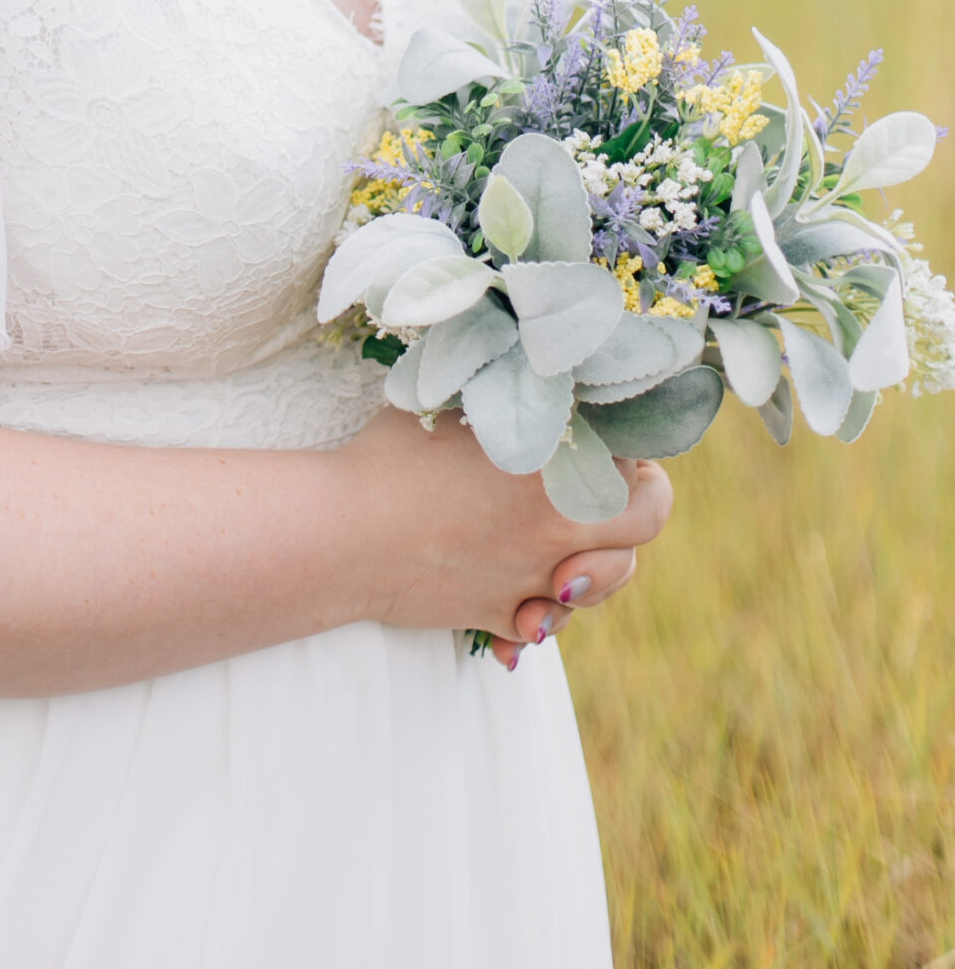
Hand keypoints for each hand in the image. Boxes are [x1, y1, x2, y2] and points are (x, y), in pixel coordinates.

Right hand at [343, 408, 672, 655]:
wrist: (344, 533)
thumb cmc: (390, 456)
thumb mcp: (452, 402)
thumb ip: (504, 393)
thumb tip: (526, 369)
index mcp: (557, 460)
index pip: (635, 446)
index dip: (628, 438)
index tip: (608, 433)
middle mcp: (562, 521)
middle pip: (647, 519)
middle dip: (639, 502)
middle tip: (610, 488)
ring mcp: (538, 575)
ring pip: (608, 581)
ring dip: (596, 563)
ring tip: (561, 546)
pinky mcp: (506, 615)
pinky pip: (547, 623)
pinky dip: (538, 613)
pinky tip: (517, 600)